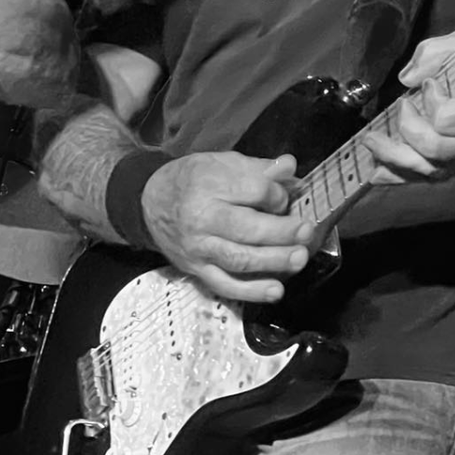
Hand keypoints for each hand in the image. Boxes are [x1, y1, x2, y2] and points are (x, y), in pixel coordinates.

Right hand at [141, 151, 313, 303]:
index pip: (253, 190)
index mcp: (207, 183)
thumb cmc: (190, 181)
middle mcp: (200, 217)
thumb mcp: (219, 163)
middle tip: (306, 231)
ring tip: (299, 258)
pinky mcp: (196, 270)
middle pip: (248, 228)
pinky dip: (252, 291)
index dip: (277, 196)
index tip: (283, 198)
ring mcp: (198, 248)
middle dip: (283, 232)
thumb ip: (256, 167)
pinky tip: (276, 290)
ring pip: (240, 260)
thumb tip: (290, 167)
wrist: (149, 204)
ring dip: (274, 261)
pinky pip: (226, 285)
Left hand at [363, 29, 454, 184]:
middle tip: (401, 106)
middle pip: (434, 149)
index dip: (431, 102)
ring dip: (393, 157)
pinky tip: (377, 171)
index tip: (429, 85)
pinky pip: (430, 179)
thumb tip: (406, 78)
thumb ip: (437, 54)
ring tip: (370, 142)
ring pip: (429, 170)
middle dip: (407, 129)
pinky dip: (400, 175)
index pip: (449, 118)